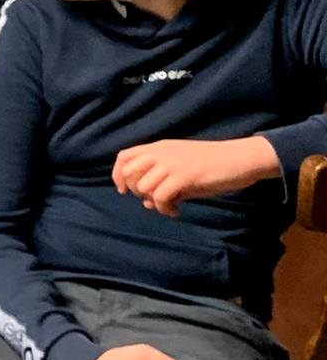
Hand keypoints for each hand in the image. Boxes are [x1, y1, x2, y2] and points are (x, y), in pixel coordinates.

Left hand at [112, 135, 279, 216]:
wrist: (241, 158)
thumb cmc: (214, 165)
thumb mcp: (183, 169)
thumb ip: (162, 182)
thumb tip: (145, 203)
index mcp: (160, 147)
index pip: (124, 156)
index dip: (118, 175)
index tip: (124, 190)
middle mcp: (162, 153)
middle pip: (128, 172)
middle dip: (134, 191)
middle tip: (152, 199)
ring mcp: (172, 163)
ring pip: (143, 186)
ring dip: (152, 202)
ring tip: (169, 205)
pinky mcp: (184, 176)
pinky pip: (160, 197)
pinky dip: (165, 209)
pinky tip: (177, 211)